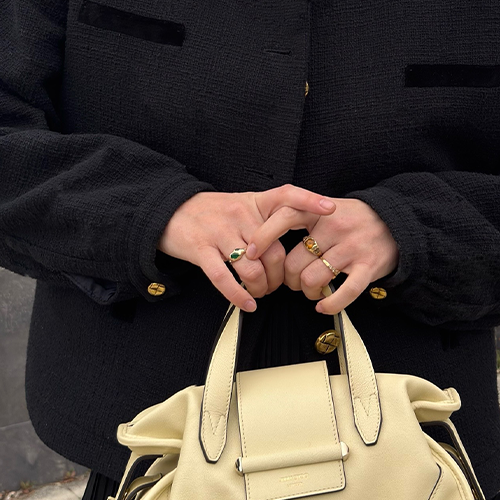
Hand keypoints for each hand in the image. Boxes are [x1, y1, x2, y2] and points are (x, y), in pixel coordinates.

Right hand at [159, 187, 335, 311]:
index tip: (331, 209)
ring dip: (261, 288)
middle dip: (280, 277)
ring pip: (252, 268)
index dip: (309, 201)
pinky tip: (247, 304)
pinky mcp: (200, 250)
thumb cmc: (210, 211)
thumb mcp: (241, 204)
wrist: (168, 209)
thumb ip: (266, 217)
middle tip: (278, 286)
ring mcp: (218, 232)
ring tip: (260, 293)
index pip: (285, 195)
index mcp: (252, 202)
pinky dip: (238, 295)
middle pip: (273, 251)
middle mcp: (238, 215)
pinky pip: (223, 277)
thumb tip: (298, 238)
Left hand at [251, 197, 396, 315]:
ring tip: (310, 289)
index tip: (250, 252)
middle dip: (287, 278)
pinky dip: (330, 304)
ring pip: (313, 279)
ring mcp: (352, 247)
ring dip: (306, 291)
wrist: (397, 223)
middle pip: (294, 261)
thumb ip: (300, 216)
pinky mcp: (368, 267)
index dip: (263, 236)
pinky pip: (344, 293)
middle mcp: (335, 227)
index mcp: (320, 211)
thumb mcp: (325, 208)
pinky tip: (323, 306)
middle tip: (291, 280)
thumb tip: (261, 237)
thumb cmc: (352, 219)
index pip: (283, 217)